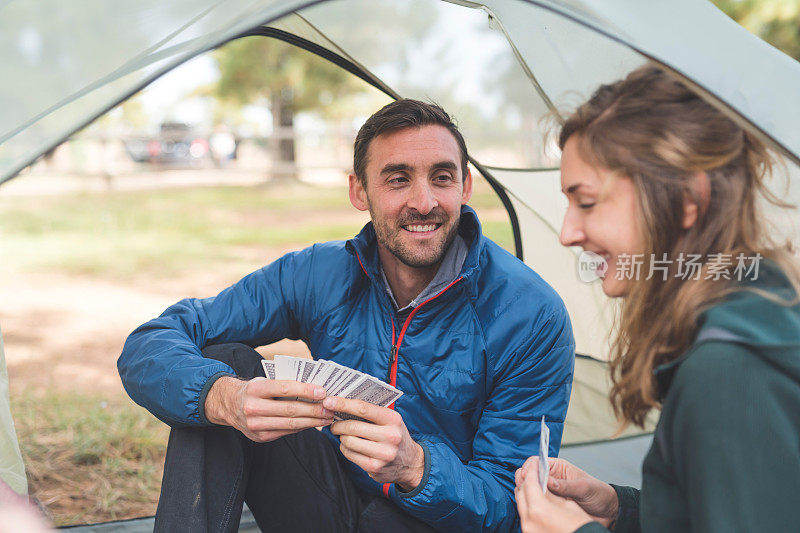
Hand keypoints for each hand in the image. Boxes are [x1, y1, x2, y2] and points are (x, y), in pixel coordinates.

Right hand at [205, 376, 333, 441]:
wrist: (229, 405)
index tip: (322, 392)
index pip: (285, 388)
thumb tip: (314, 389)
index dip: (305, 390)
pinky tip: (314, 424)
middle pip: (290, 410)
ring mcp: (256, 425)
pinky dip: (302, 428)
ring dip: (312, 422)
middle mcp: (253, 407)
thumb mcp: (264, 380)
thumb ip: (284, 383)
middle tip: (330, 408)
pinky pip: (286, 432)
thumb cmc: (254, 390)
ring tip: (327, 418)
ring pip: (290, 424)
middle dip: (314, 410)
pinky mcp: (260, 437)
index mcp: (256, 389)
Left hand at [326, 397, 423, 490]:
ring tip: (343, 435)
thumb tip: (342, 403)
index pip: (363, 408)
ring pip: (349, 441)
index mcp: (393, 419)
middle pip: (353, 427)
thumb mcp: (391, 420)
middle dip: (338, 424)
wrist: (411, 463)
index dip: (343, 404)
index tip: (329, 401)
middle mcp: (390, 436)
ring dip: (341, 437)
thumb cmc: (395, 436)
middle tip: (334, 424)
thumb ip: (371, 412)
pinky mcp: (375, 467)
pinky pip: (350, 454)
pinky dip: (345, 448)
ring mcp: (383, 453)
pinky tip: (348, 446)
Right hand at [516, 457, 617, 528]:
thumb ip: (566, 485)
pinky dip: (535, 503)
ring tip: (531, 498)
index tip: (526, 477)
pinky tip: (537, 506)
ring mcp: (551, 491)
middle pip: (530, 474)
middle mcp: (552, 477)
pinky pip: (538, 501)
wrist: (608, 510)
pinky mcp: (552, 504)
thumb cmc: (599, 493)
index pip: (537, 461)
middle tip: (526, 489)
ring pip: (532, 488)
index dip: (529, 468)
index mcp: (558, 467)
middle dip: (525, 480)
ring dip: (529, 492)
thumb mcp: (584, 487)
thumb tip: (548, 482)